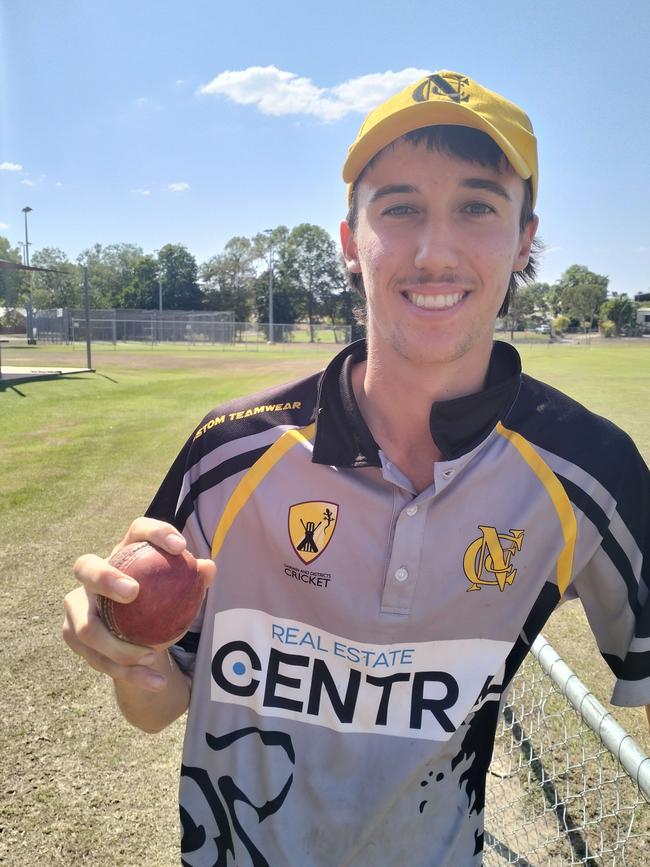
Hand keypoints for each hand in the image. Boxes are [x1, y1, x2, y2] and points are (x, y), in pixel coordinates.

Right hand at [62, 518, 215, 691]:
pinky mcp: (72, 634)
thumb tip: (207, 568)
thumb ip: (193, 580)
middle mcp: (92, 573)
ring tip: (153, 655)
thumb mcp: (178, 592)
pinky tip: (156, 681)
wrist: (135, 633)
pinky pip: (97, 658)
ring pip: (87, 627)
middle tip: (133, 592)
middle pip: (86, 567)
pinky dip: (129, 673)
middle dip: (105, 578)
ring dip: (118, 645)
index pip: (138, 530)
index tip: (181, 549)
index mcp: (125, 551)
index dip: (156, 532)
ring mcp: (76, 604)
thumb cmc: (159, 601)